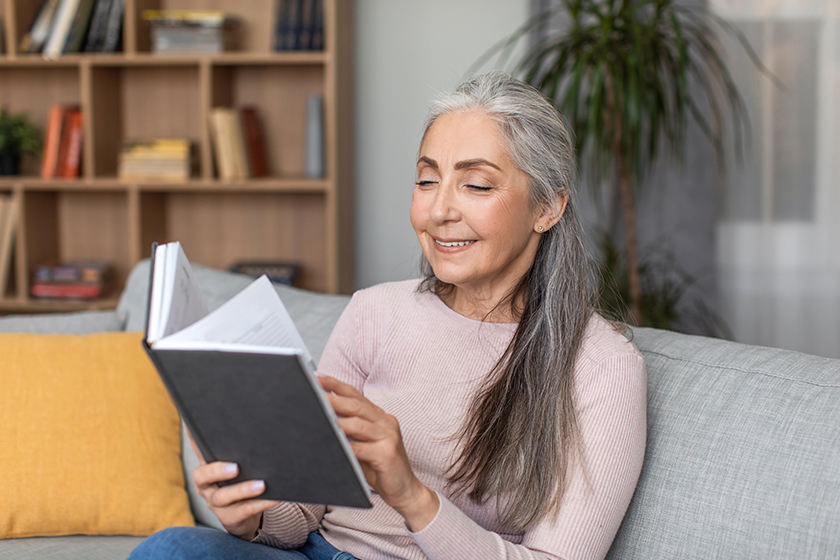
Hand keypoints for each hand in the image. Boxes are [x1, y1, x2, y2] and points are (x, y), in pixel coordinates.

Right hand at [186, 430, 279, 539]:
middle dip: (218, 470)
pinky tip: (274, 498)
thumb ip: (237, 446)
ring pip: (224, 496)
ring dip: (244, 489)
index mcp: (206, 466)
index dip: (194, 439)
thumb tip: (254, 418)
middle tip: (236, 467)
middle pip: (203, 476)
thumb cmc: (242, 479)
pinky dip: (260, 504)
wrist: (245, 512)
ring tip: (262, 485)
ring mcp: (215, 503)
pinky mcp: (229, 517)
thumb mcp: (236, 461)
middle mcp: (206, 485)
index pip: (198, 449)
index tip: (195, 427)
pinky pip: (244, 511)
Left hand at [318, 375, 439, 530]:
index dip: (337, 385)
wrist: (405, 491)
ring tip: (318, 417)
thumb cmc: (380, 468)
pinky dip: (346, 446)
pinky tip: (332, 445)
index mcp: (380, 417)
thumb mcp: (364, 445)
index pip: (356, 396)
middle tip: (314, 395)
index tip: (318, 378)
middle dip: (333, 399)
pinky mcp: (388, 453)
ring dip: (337, 421)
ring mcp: (389, 436)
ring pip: (358, 424)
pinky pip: (362, 448)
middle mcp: (386, 422)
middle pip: (356, 406)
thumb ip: (350, 432)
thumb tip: (322, 421)